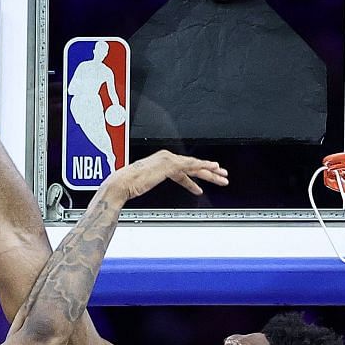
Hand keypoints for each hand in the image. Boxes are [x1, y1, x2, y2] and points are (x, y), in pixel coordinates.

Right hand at [100, 150, 227, 203]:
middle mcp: (166, 158)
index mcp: (160, 162)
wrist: (121, 184)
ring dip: (210, 171)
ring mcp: (168, 160)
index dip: (193, 178)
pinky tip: (212, 170)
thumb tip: (147, 186)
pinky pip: (191, 166)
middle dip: (208, 172)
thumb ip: (149, 182)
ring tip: (222, 176)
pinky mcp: (170, 164)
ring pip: (195, 165)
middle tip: (221, 176)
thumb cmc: (127, 186)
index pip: (181, 170)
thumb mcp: (142, 185)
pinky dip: (203, 167)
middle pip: (192, 166)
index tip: (200, 186)